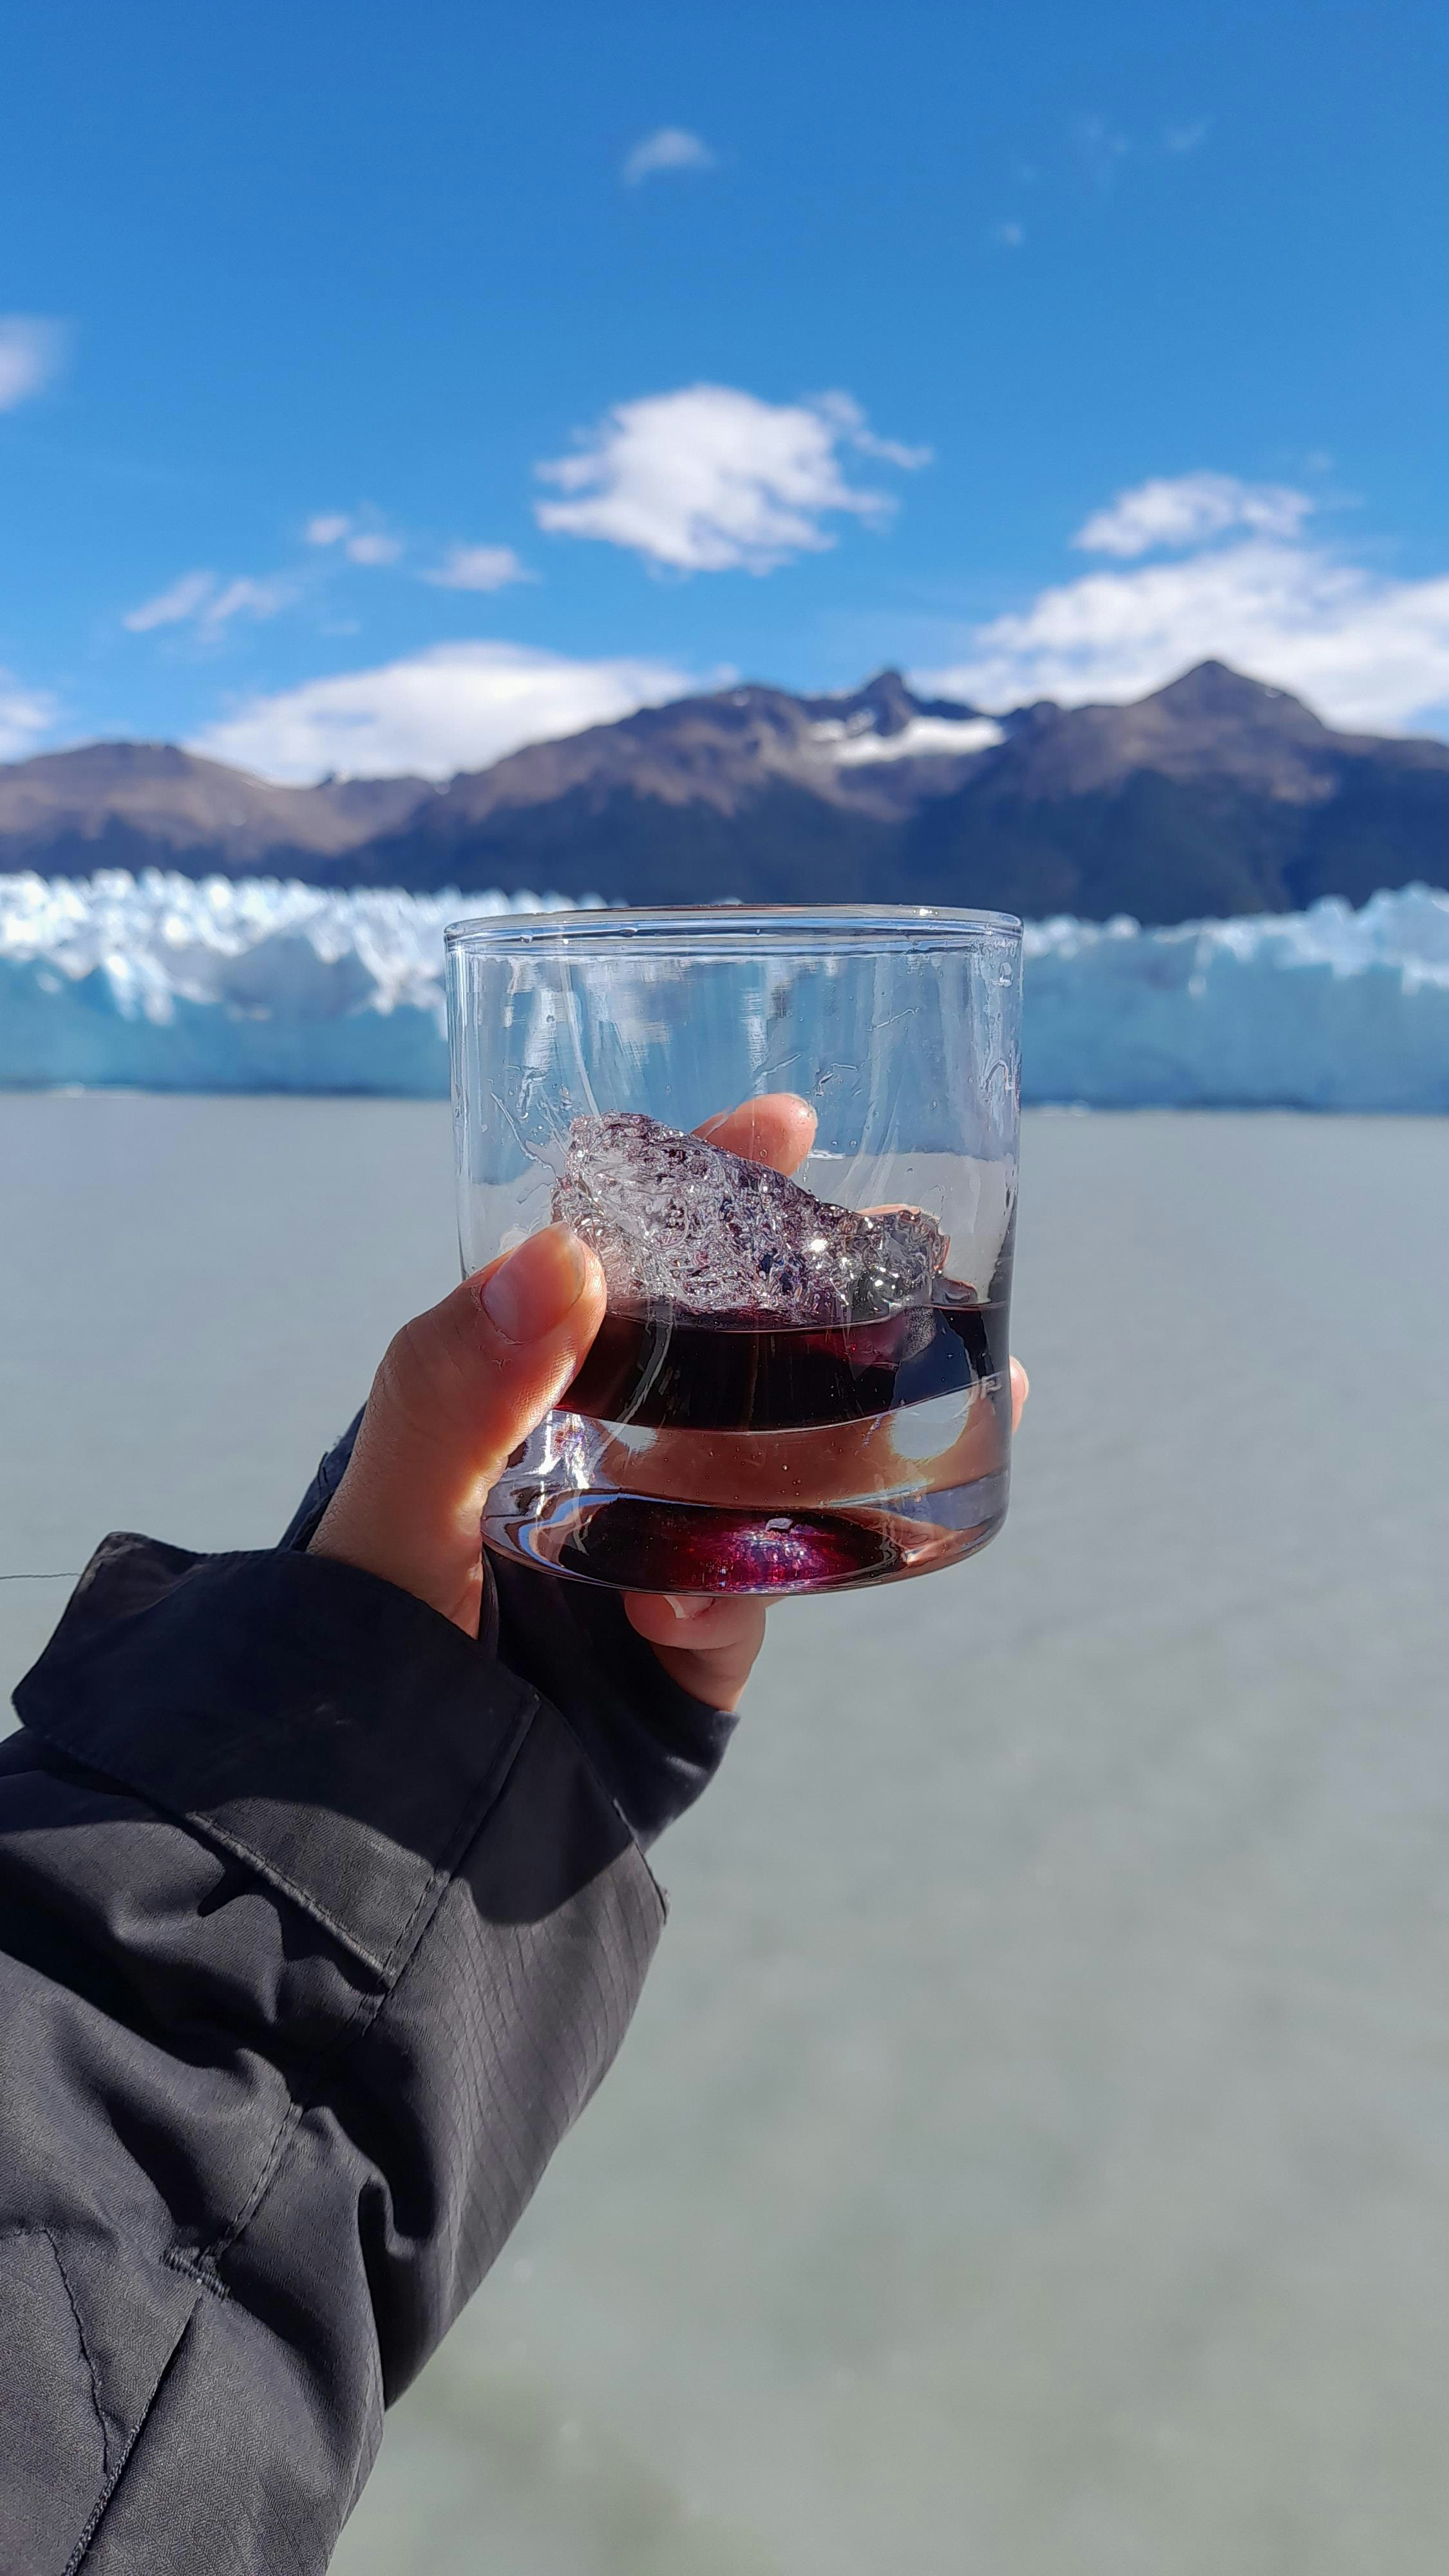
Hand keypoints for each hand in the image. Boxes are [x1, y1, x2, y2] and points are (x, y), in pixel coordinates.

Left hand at [309, 1094, 1027, 1712]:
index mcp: (519, 1393)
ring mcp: (654, 1547)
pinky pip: (753, 1596)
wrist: (379, 1848)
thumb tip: (564, 1252)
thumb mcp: (388, 1516)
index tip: (784, 1122)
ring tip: (964, 1385)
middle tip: (911, 1243)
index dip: (702, 1185)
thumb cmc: (351, 1660)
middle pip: (727, 1348)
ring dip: (854, 1425)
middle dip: (818, 1297)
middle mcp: (597, 1454)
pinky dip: (742, 1592)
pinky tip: (687, 1615)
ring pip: (776, 1462)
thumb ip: (453, 1393)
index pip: (620, 1260)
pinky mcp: (694, 1645)